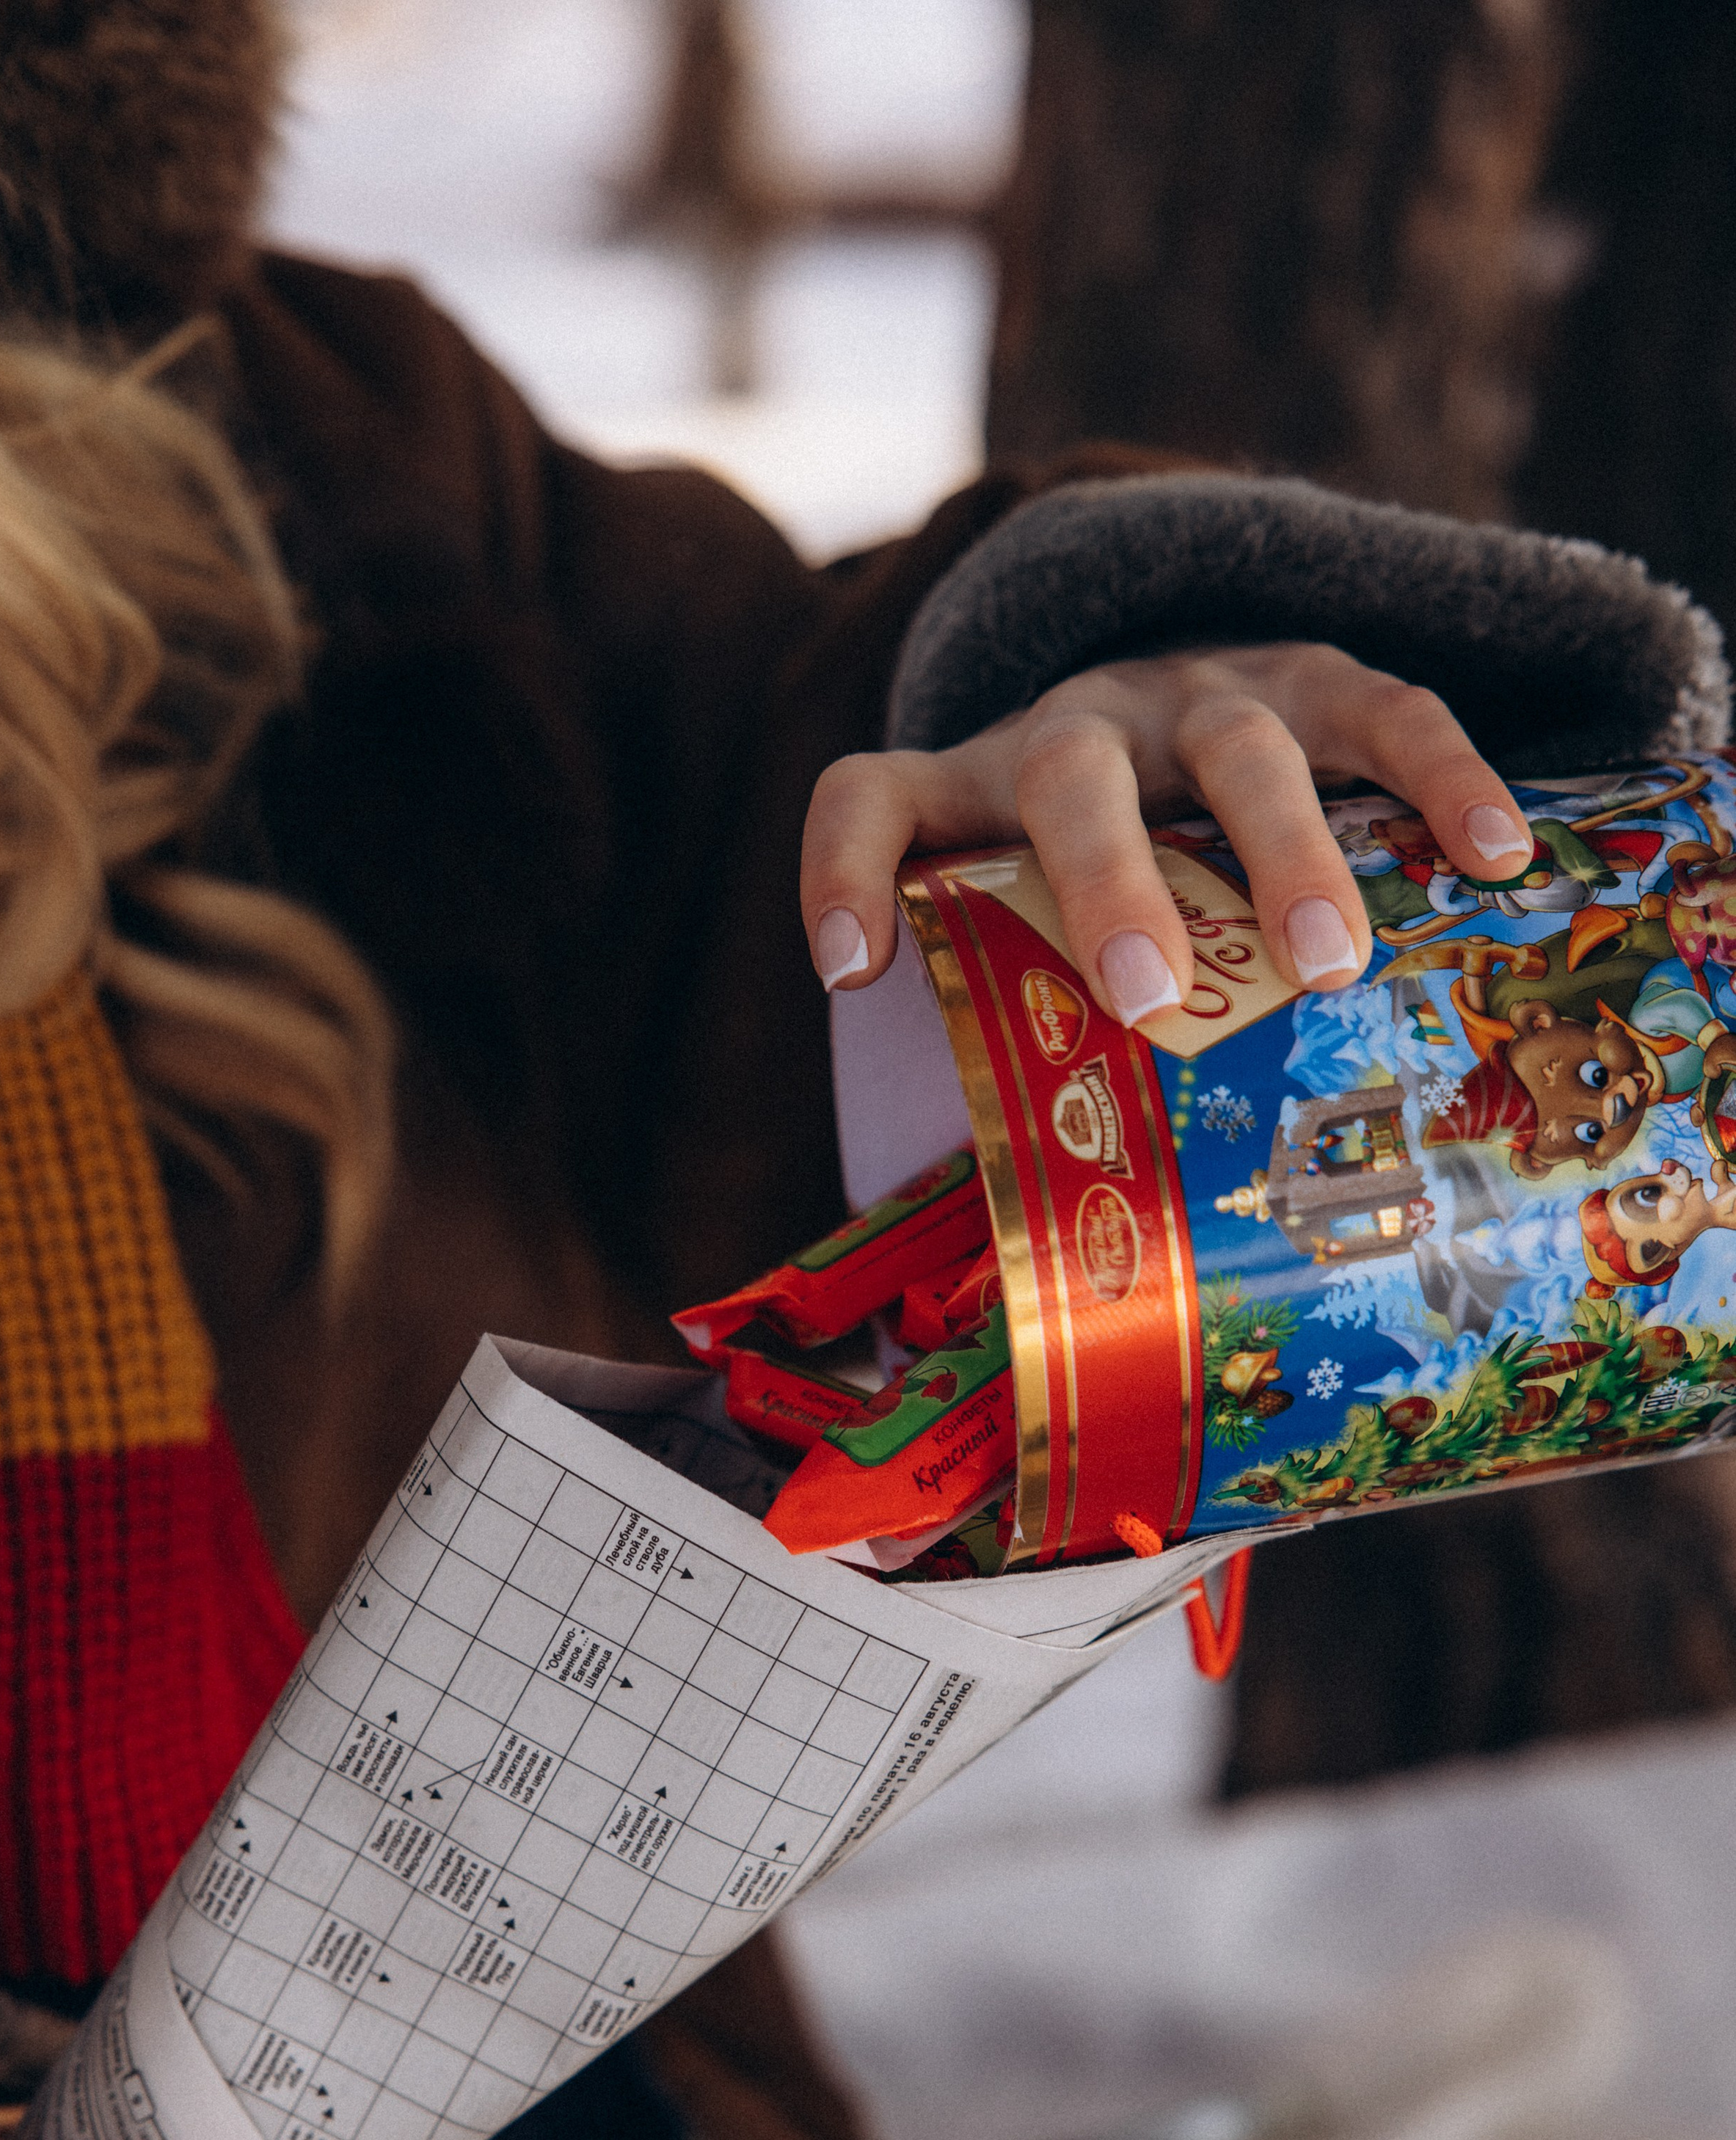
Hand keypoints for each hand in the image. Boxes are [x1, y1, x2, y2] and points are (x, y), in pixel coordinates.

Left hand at [801, 643, 1532, 1022]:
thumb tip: (1003, 1270)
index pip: (871, 799)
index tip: (850, 969)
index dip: (842, 871)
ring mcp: (1203, 693)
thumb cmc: (1103, 862)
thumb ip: (1015, 1031)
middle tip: (1151, 996)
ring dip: (1283, 851)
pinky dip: (1444, 774)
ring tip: (1328, 961)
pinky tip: (1493, 855)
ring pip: (1240, 746)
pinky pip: (1386, 709)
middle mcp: (1080, 727)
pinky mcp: (1320, 673)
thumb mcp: (1038, 918)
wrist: (1181, 689)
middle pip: (1076, 781)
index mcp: (978, 790)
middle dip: (1110, 885)